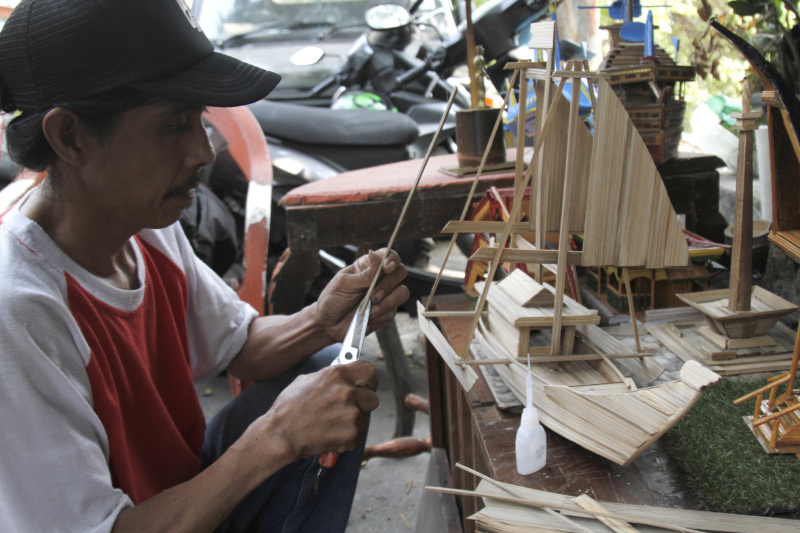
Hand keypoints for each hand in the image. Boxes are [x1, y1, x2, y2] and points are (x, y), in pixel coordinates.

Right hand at [243, 361, 378, 460]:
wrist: (280, 434)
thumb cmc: (288, 408)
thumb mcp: (306, 381)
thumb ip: (329, 378)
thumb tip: (340, 377)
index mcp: (337, 375)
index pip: (369, 371)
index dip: (369, 380)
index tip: (367, 386)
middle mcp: (347, 392)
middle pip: (372, 398)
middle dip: (363, 405)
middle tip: (350, 410)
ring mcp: (351, 414)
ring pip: (365, 418)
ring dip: (353, 423)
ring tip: (333, 425)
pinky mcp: (351, 433)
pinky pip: (357, 436)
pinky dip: (347, 438)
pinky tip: (330, 435)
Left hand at [315, 248, 409, 342]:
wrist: (329, 324)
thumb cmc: (333, 300)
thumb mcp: (343, 284)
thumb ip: (363, 274)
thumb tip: (375, 256)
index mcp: (368, 267)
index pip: (388, 255)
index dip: (392, 259)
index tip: (387, 268)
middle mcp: (380, 279)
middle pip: (400, 272)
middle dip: (387, 285)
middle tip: (372, 295)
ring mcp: (386, 296)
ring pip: (402, 292)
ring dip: (386, 302)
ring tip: (370, 308)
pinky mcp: (387, 312)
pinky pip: (394, 311)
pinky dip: (381, 315)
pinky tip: (368, 316)